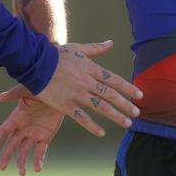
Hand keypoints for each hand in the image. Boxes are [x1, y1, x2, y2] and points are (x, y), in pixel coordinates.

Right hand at [0, 96, 63, 175]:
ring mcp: (33, 134)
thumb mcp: (29, 90)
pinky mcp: (45, 137)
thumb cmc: (41, 88)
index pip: (3, 131)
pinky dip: (38, 160)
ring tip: (22, 173)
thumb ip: (15, 94)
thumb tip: (0, 97)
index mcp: (16, 118)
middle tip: (1, 167)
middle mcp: (23, 128)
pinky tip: (37, 168)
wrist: (60, 93)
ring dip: (22, 162)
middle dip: (6, 156)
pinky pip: (40, 151)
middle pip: (12, 145)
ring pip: (24, 151)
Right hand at [6, 40, 142, 137]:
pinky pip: (81, 117)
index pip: (114, 80)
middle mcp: (87, 82)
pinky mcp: (66, 104)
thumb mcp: (78, 48)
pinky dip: (92, 125)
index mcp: (91, 69)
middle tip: (137, 113)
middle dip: (125, 104)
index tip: (140, 95)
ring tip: (127, 123)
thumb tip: (110, 43)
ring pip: (100, 107)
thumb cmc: (56, 55)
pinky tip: (101, 132)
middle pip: (110, 95)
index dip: (128, 88)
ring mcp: (77, 94)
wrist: (36, 63)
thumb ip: (95, 49)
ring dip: (115, 116)